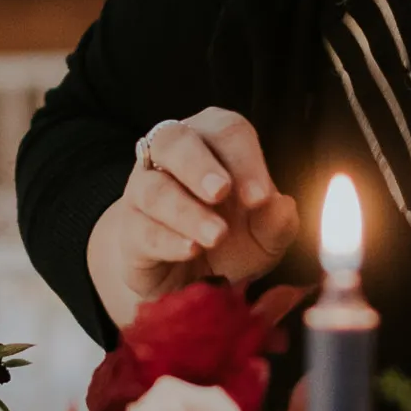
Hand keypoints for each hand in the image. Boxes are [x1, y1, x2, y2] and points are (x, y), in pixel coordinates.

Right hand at [84, 108, 302, 327]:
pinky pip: (140, 228)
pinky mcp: (128, 230)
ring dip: (186, 211)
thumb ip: (277, 222)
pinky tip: (191, 250)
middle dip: (199, 166)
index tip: (259, 197)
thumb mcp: (265, 236)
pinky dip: (167, 239)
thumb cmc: (231, 240)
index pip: (226, 131)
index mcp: (213, 141)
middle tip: (222, 192)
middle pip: (174, 141)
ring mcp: (142, 190)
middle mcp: (171, 156)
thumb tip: (282, 206)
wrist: (189, 279)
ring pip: (153, 187)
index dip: (244, 160)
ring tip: (216, 235)